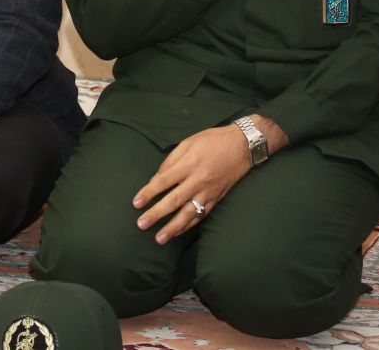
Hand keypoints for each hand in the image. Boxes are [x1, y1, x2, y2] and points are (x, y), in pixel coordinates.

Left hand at [132, 115, 287, 244]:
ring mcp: (209, 192)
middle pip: (174, 201)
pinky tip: (178, 232)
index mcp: (189, 164)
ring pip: (189, 213)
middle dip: (156, 214)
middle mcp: (198, 180)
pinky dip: (189, 225)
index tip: (136, 203)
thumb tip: (155, 179)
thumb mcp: (188, 142)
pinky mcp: (217, 198)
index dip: (149, 193)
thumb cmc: (212, 140)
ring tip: (160, 238)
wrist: (242, 145)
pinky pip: (202, 215)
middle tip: (141, 225)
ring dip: (173, 227)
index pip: (164, 182)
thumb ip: (170, 161)